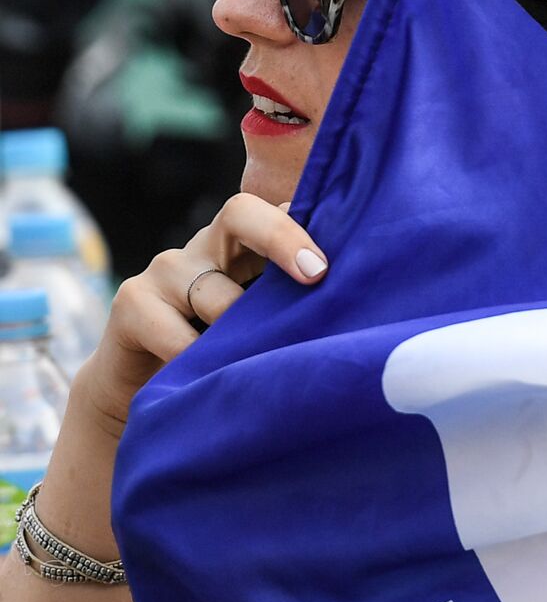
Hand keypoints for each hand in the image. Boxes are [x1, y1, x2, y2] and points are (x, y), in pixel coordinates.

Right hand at [77, 193, 327, 434]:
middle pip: (241, 214)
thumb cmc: (223, 356)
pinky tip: (204, 374)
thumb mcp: (264, 326)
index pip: (277, 210)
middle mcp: (206, 247)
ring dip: (237, 331)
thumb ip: (296, 308)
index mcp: (245, 247)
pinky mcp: (130, 302)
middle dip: (282, 238)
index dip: (304, 225)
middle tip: (314, 275)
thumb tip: (360, 308)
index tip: (326, 266)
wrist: (145, 392)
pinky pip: (171, 329)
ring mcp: (166, 270)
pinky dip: (193, 356)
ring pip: (215, 292)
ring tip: (251, 362)